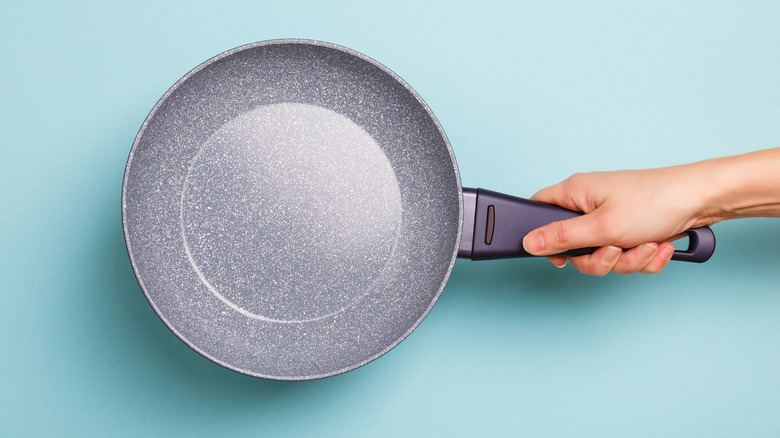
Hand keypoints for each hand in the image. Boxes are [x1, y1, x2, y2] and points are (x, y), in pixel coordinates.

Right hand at [521, 167, 715, 274]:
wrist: (704, 200)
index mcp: (575, 192)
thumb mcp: (602, 227)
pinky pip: (625, 254)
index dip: (543, 238)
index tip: (562, 256)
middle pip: (574, 246)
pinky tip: (659, 246)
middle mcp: (591, 202)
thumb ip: (562, 238)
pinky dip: (642, 257)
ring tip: (647, 246)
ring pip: (602, 254)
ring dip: (627, 260)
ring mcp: (612, 216)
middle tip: (616, 251)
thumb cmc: (656, 201)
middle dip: (600, 259)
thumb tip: (529, 242)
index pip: (539, 210)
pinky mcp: (633, 227)